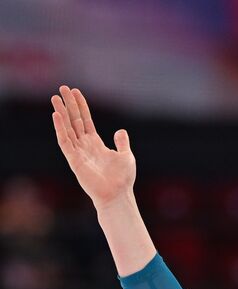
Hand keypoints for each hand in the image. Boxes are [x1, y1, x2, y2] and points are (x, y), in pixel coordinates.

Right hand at [50, 85, 135, 208]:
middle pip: (74, 120)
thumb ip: (122, 143)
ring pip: (67, 128)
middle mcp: (84, 145)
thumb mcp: (126, 156)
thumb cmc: (122, 179)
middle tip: (62, 88)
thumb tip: (120, 131)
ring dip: (61, 113)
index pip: (86, 121)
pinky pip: (64, 141)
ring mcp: (78, 152)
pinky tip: (57, 115)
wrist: (118, 195)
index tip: (76, 92)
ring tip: (55, 98)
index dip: (81, 106)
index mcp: (96, 143)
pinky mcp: (73, 160)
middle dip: (68, 104)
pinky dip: (60, 128)